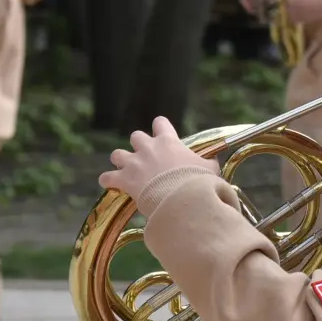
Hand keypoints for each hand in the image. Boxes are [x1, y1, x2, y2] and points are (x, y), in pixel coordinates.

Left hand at [98, 117, 217, 198]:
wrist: (180, 198)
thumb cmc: (197, 181)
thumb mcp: (209, 169)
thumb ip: (208, 162)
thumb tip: (214, 160)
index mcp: (169, 141)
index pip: (160, 122)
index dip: (160, 128)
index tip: (162, 136)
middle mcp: (148, 147)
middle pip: (136, 136)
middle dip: (138, 145)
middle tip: (145, 158)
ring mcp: (134, 162)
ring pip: (117, 153)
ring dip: (120, 161)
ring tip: (125, 169)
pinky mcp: (124, 179)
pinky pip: (107, 177)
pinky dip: (108, 180)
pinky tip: (111, 185)